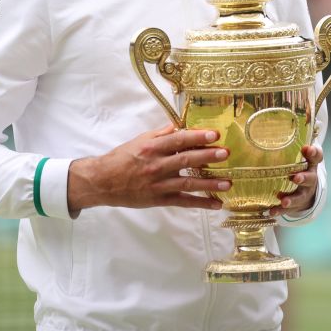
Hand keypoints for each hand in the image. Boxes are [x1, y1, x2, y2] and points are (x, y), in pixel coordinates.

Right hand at [67, 125, 232, 212]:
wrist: (102, 182)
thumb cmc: (122, 158)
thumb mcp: (140, 141)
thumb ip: (161, 134)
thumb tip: (180, 126)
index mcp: (152, 148)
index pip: (178, 140)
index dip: (197, 137)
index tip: (215, 135)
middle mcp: (156, 165)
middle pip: (185, 160)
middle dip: (207, 157)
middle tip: (225, 154)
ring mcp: (158, 184)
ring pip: (187, 183)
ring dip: (209, 183)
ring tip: (227, 182)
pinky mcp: (158, 199)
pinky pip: (183, 202)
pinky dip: (200, 203)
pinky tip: (216, 204)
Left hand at [267, 144, 321, 217]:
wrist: (307, 193)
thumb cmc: (299, 169)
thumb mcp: (299, 158)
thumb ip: (290, 148)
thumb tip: (270, 133)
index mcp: (311, 165)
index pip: (316, 156)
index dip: (313, 153)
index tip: (306, 149)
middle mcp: (310, 179)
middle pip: (310, 179)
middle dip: (303, 178)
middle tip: (296, 178)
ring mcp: (303, 193)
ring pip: (299, 197)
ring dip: (292, 199)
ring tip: (284, 202)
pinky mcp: (295, 205)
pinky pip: (288, 209)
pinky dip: (280, 210)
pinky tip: (272, 211)